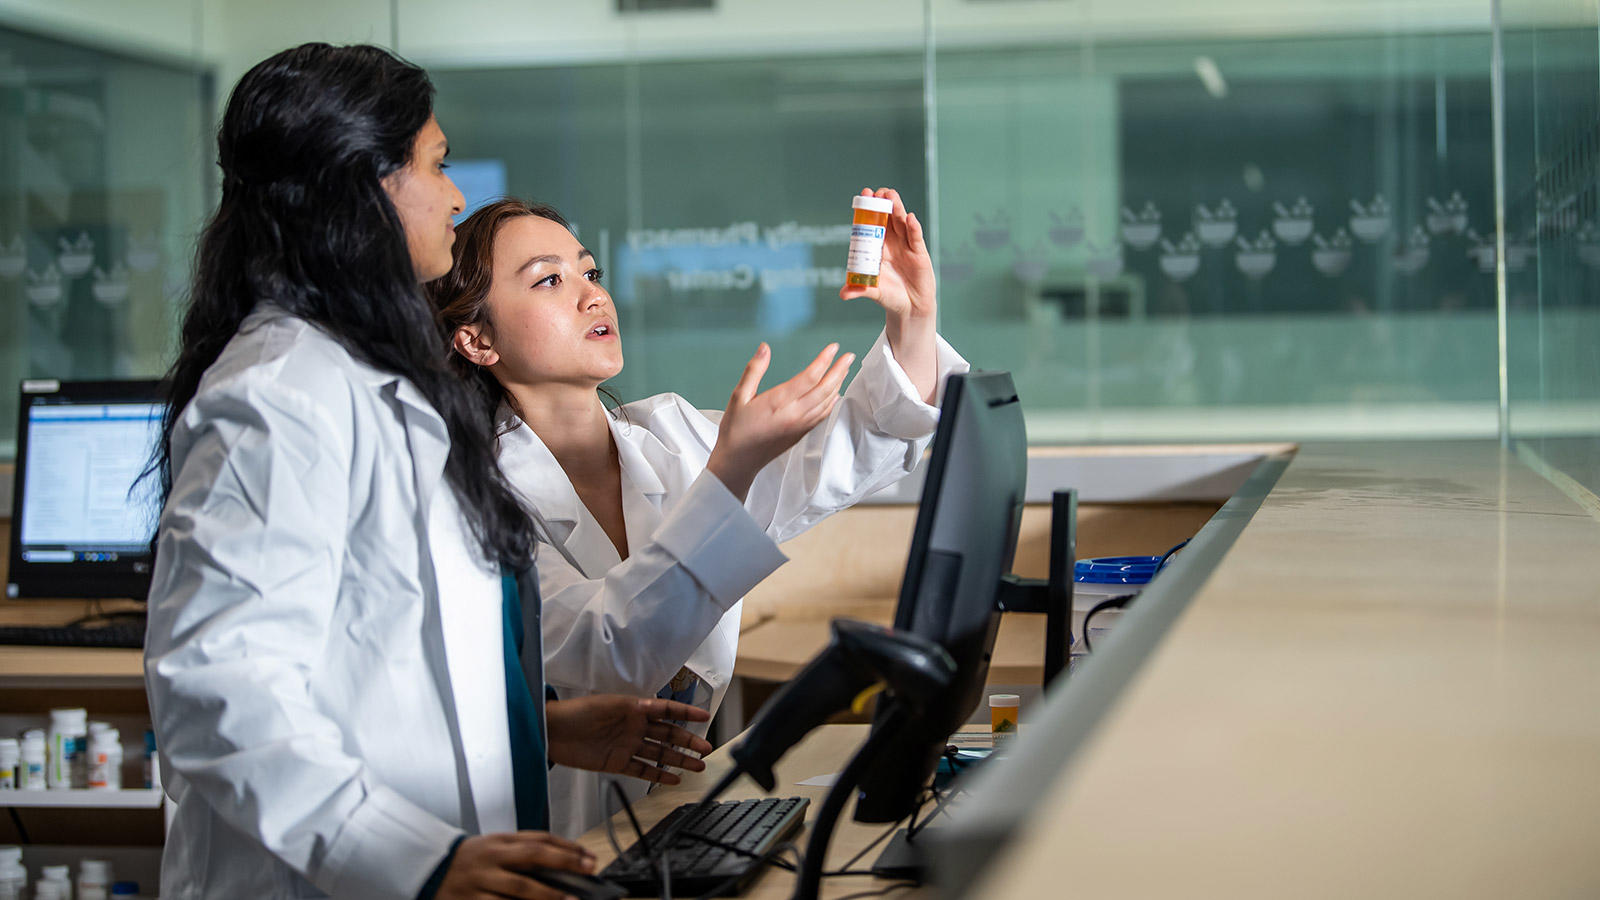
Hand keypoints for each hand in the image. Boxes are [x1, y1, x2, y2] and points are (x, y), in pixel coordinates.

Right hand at [434, 832, 595, 899]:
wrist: (429, 869)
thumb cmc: (470, 860)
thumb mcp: (495, 848)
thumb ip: (523, 854)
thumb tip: (563, 864)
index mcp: (500, 841)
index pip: (540, 839)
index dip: (567, 847)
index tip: (588, 857)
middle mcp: (492, 858)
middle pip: (532, 858)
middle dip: (563, 863)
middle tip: (587, 871)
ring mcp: (481, 882)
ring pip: (518, 888)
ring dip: (546, 895)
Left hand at [545, 695, 713, 784]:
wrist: (553, 731)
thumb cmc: (577, 712)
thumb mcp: (609, 704)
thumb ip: (633, 708)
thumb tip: (655, 704)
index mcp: (634, 708)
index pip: (667, 709)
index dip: (686, 712)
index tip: (704, 716)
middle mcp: (634, 727)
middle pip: (668, 734)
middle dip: (688, 741)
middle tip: (706, 749)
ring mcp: (627, 745)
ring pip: (659, 753)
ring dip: (679, 759)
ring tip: (697, 766)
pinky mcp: (617, 762)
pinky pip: (643, 770)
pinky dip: (658, 775)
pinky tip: (672, 779)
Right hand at [706, 342, 854, 500]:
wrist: (738, 462)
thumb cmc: (735, 429)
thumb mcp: (738, 396)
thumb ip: (754, 370)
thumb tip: (765, 347)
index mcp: (778, 402)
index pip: (809, 377)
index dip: (824, 361)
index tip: (833, 347)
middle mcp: (794, 414)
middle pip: (825, 389)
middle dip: (839, 370)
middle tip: (849, 356)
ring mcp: (800, 425)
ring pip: (827, 402)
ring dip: (838, 384)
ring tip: (844, 370)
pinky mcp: (801, 433)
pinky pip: (822, 415)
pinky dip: (832, 402)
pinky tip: (835, 394)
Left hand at [840, 187, 938, 402]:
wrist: (910, 308)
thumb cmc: (890, 297)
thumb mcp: (873, 292)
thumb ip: (860, 290)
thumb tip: (843, 294)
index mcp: (878, 248)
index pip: (873, 224)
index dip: (869, 210)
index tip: (864, 195)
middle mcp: (892, 244)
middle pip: (888, 218)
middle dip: (883, 203)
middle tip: (877, 191)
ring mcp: (907, 247)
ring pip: (901, 223)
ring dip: (897, 208)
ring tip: (891, 195)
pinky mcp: (920, 253)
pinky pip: (916, 238)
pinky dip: (913, 228)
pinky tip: (909, 218)